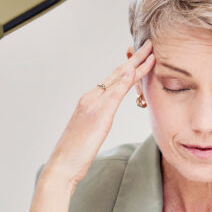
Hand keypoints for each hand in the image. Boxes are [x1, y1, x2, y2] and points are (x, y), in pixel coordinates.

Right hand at [30, 41, 155, 211]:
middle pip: (116, 73)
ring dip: (135, 64)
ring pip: (117, 79)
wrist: (61, 166)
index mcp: (89, 102)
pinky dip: (125, 80)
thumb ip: (99, 120)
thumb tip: (105, 118)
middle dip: (134, 58)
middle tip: (149, 44)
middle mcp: (90, 98)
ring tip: (150, 52)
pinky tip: (135, 70)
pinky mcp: (97, 115)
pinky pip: (114, 93)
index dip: (128, 66)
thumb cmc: (76, 155)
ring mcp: (93, 105)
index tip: (141, 56)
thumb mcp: (90, 133)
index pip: (112, 79)